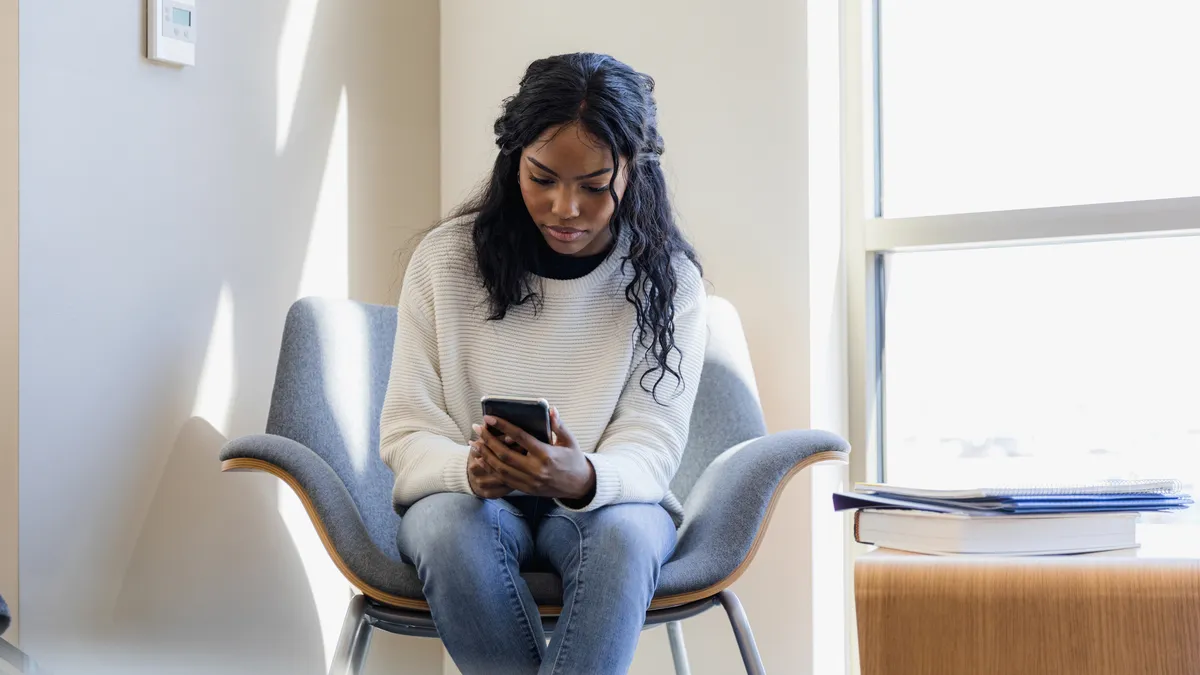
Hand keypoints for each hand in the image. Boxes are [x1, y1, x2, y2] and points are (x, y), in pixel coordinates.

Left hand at [471, 408, 595, 500]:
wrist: (579, 486)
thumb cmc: (574, 459)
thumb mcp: (570, 440)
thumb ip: (558, 425)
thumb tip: (550, 409)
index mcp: (547, 454)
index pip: (520, 438)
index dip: (503, 426)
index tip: (489, 418)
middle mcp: (536, 469)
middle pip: (505, 454)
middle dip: (487, 440)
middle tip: (476, 428)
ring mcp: (530, 481)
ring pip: (501, 468)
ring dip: (485, 455)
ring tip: (474, 443)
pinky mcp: (526, 489)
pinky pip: (503, 479)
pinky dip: (490, 469)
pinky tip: (481, 459)